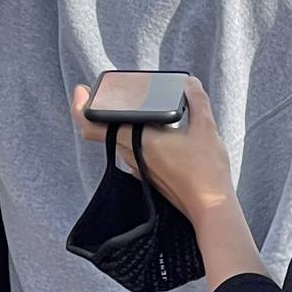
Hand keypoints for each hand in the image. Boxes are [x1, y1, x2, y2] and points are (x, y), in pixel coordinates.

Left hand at [70, 78, 236, 225]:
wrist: (210, 207)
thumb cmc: (206, 170)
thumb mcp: (206, 129)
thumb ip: (197, 101)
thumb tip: (190, 83)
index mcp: (139, 140)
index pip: (93, 126)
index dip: (81, 107)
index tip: (82, 90)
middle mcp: (132, 154)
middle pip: (103, 130)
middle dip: (102, 108)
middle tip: (109, 91)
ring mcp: (139, 167)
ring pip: (119, 140)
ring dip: (121, 123)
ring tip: (135, 105)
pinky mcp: (148, 175)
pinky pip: (132, 151)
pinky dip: (135, 136)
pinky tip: (154, 129)